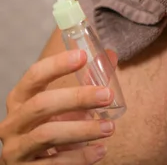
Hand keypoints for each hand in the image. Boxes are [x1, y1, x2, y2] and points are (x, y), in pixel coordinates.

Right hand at [0, 49, 117, 163]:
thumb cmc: (50, 129)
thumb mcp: (62, 107)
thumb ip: (84, 84)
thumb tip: (110, 56)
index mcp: (20, 100)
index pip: (34, 76)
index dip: (57, 65)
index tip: (82, 56)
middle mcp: (13, 123)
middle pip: (41, 104)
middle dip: (77, 98)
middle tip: (107, 96)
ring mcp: (16, 149)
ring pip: (47, 135)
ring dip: (83, 130)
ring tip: (110, 127)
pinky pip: (53, 164)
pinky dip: (80, 157)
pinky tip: (100, 150)